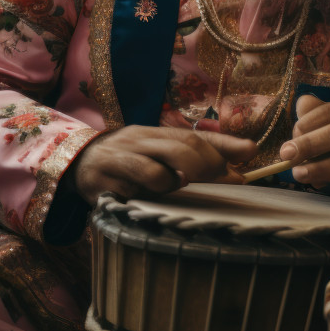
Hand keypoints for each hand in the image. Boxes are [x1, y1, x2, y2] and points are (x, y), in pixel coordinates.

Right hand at [69, 126, 257, 204]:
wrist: (78, 162)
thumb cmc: (131, 161)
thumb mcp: (161, 154)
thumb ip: (197, 160)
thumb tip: (239, 173)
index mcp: (157, 133)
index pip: (196, 135)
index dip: (225, 145)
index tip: (251, 152)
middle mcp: (141, 141)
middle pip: (182, 147)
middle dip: (208, 164)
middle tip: (223, 178)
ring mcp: (122, 160)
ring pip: (157, 172)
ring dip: (174, 183)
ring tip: (174, 185)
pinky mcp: (105, 182)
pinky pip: (132, 193)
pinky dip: (145, 196)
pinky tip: (143, 197)